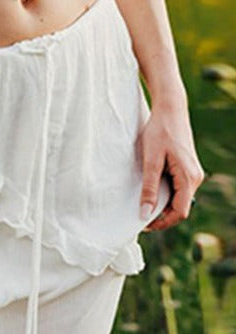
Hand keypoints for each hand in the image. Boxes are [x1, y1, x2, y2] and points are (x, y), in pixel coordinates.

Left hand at [139, 98, 205, 231]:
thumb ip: (148, 188)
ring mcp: (193, 173)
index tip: (144, 224)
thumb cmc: (160, 131)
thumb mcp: (150, 160)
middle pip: (180, 208)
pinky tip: (150, 192)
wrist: (170, 109)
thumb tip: (145, 213)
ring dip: (162, 205)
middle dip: (161, 215)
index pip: (179, 212)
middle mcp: (195, 177)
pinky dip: (165, 195)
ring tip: (143, 204)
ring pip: (178, 199)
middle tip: (140, 216)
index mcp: (189, 177)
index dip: (162, 222)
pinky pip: (178, 189)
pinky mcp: (187, 169)